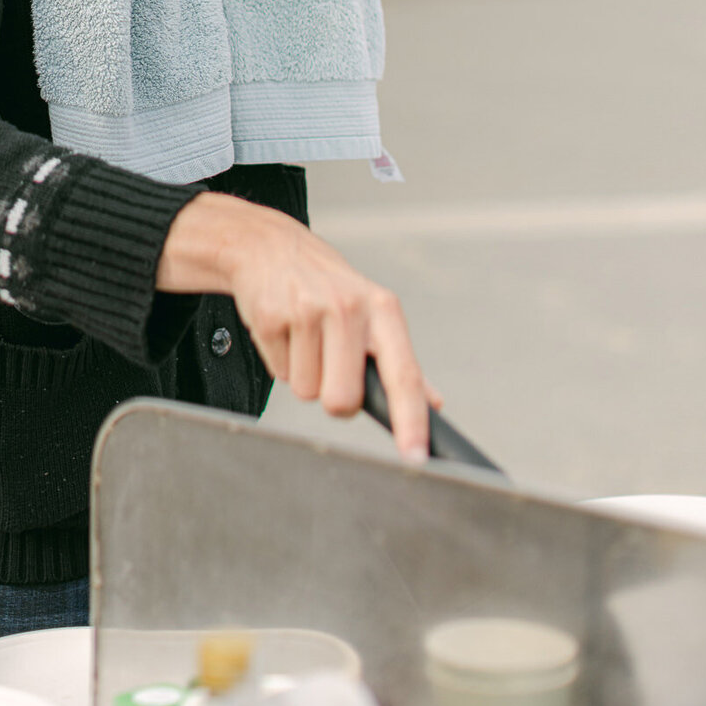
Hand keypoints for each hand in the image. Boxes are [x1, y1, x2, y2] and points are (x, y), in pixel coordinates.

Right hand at [156, 192, 439, 459]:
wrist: (271, 247)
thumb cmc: (329, 287)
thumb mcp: (374, 312)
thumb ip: (402, 363)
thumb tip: (434, 403)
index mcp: (383, 311)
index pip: (404, 375)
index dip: (411, 420)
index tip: (415, 458)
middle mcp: (349, 309)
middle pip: (342, 401)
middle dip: (333, 397)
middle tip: (330, 364)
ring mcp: (308, 311)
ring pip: (307, 392)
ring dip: (305, 374)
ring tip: (305, 338)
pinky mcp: (271, 317)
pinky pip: (280, 374)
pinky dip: (282, 361)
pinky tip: (285, 330)